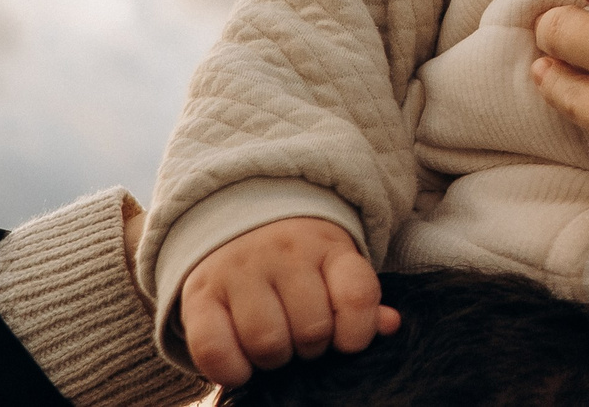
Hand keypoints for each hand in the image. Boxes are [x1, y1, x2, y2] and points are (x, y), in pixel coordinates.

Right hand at [179, 215, 397, 386]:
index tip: (345, 341)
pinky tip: (242, 363)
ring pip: (267, 342)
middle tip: (301, 339)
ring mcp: (239, 270)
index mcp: (328, 246)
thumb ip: (362, 301)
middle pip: (312, 329)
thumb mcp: (335, 269)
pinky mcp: (199, 294)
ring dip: (273, 359)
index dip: (357, 333)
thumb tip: (390, 325)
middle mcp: (283, 252)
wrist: (236, 219)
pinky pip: (215, 350)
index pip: (358, 295)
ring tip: (273, 347)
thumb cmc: (297, 262)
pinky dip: (232, 370)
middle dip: (311, 348)